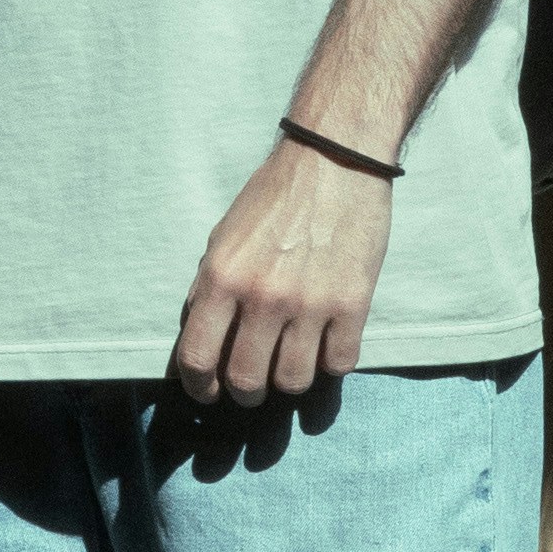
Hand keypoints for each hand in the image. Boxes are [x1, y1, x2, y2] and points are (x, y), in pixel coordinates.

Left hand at [172, 136, 391, 407]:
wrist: (335, 158)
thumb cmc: (274, 196)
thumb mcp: (223, 237)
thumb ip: (210, 289)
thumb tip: (203, 343)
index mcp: (223, 278)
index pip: (198, 359)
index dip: (200, 388)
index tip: (209, 392)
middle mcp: (263, 297)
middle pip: (247, 382)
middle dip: (245, 393)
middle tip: (252, 385)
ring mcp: (311, 304)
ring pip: (294, 382)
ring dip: (289, 380)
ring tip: (290, 362)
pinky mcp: (354, 304)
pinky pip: (339, 364)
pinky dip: (331, 363)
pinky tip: (326, 344)